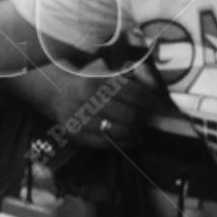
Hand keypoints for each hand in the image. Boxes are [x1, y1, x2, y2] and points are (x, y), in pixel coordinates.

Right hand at [32, 61, 164, 152]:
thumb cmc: (86, 82)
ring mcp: (79, 119)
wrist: (55, 93)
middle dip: (144, 118)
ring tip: (141, 128)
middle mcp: (86, 100)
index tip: (160, 106)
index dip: (151, 101)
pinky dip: (125, 143)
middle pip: (128, 114)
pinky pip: (106, 144)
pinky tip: (134, 139)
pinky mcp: (76, 134)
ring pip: (118, 131)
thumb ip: (130, 76)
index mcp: (95, 81)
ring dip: (136, 131)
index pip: (132, 93)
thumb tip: (154, 87)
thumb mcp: (106, 72)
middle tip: (149, 117)